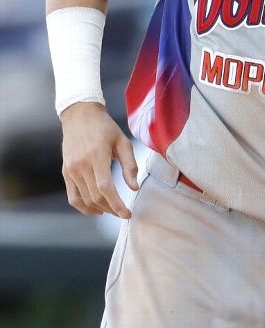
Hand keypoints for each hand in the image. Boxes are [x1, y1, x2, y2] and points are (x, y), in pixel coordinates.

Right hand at [59, 101, 138, 218]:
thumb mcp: (123, 142)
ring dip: (99, 209)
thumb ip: (130, 166)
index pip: (105, 188)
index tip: (127, 214)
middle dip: (111, 209)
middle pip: (95, 197)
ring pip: (84, 199)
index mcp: (97, 157)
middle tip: (124, 214)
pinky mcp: (66, 172)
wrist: (80, 116)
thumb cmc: (106, 128)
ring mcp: (71, 170)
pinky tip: (96, 210)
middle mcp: (81, 165)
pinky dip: (83, 207)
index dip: (117, 204)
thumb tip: (133, 188)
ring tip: (113, 211)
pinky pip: (72, 196)